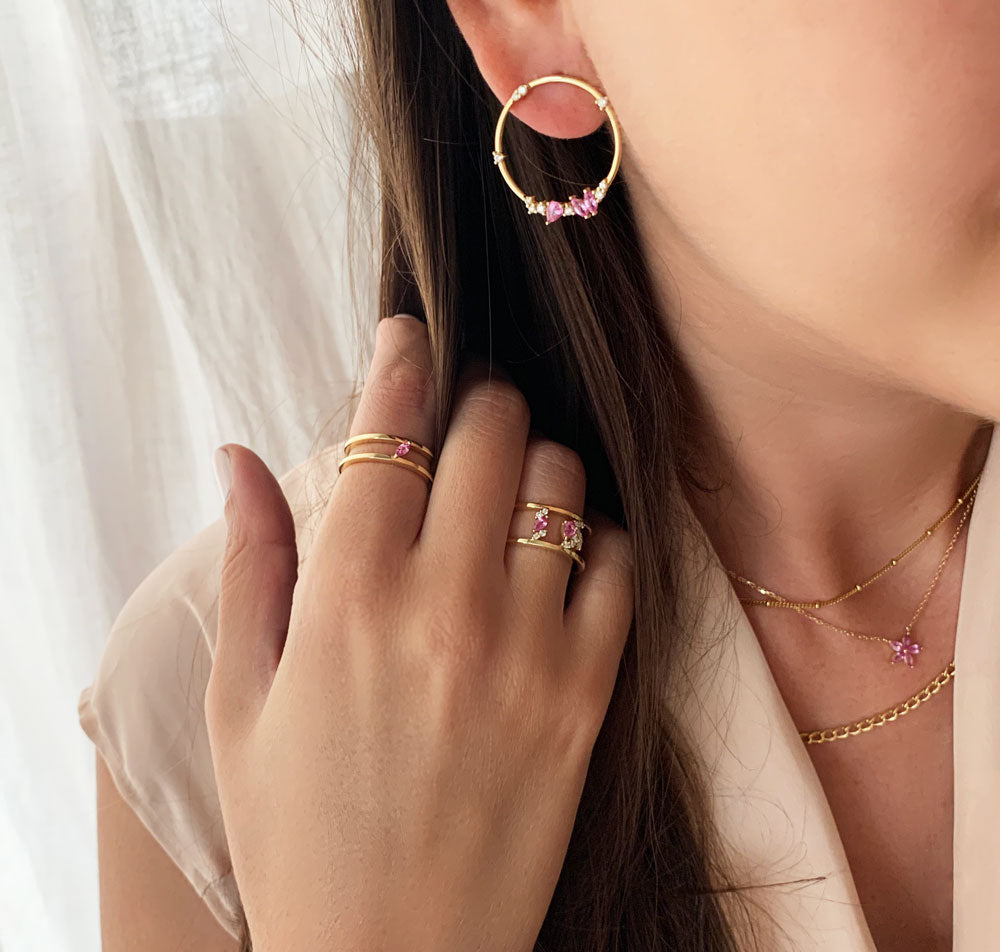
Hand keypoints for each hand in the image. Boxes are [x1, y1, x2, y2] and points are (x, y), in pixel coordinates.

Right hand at [205, 315, 633, 951]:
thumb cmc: (300, 830)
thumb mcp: (241, 698)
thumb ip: (250, 563)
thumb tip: (238, 457)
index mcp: (347, 598)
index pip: (385, 428)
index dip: (400, 359)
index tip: (409, 331)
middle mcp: (444, 605)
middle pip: (488, 430)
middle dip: (476, 398)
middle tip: (463, 413)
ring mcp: (528, 646)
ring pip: (560, 481)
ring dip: (535, 460)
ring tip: (509, 487)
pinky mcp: (588, 692)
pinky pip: (620, 564)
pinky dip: (597, 536)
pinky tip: (562, 554)